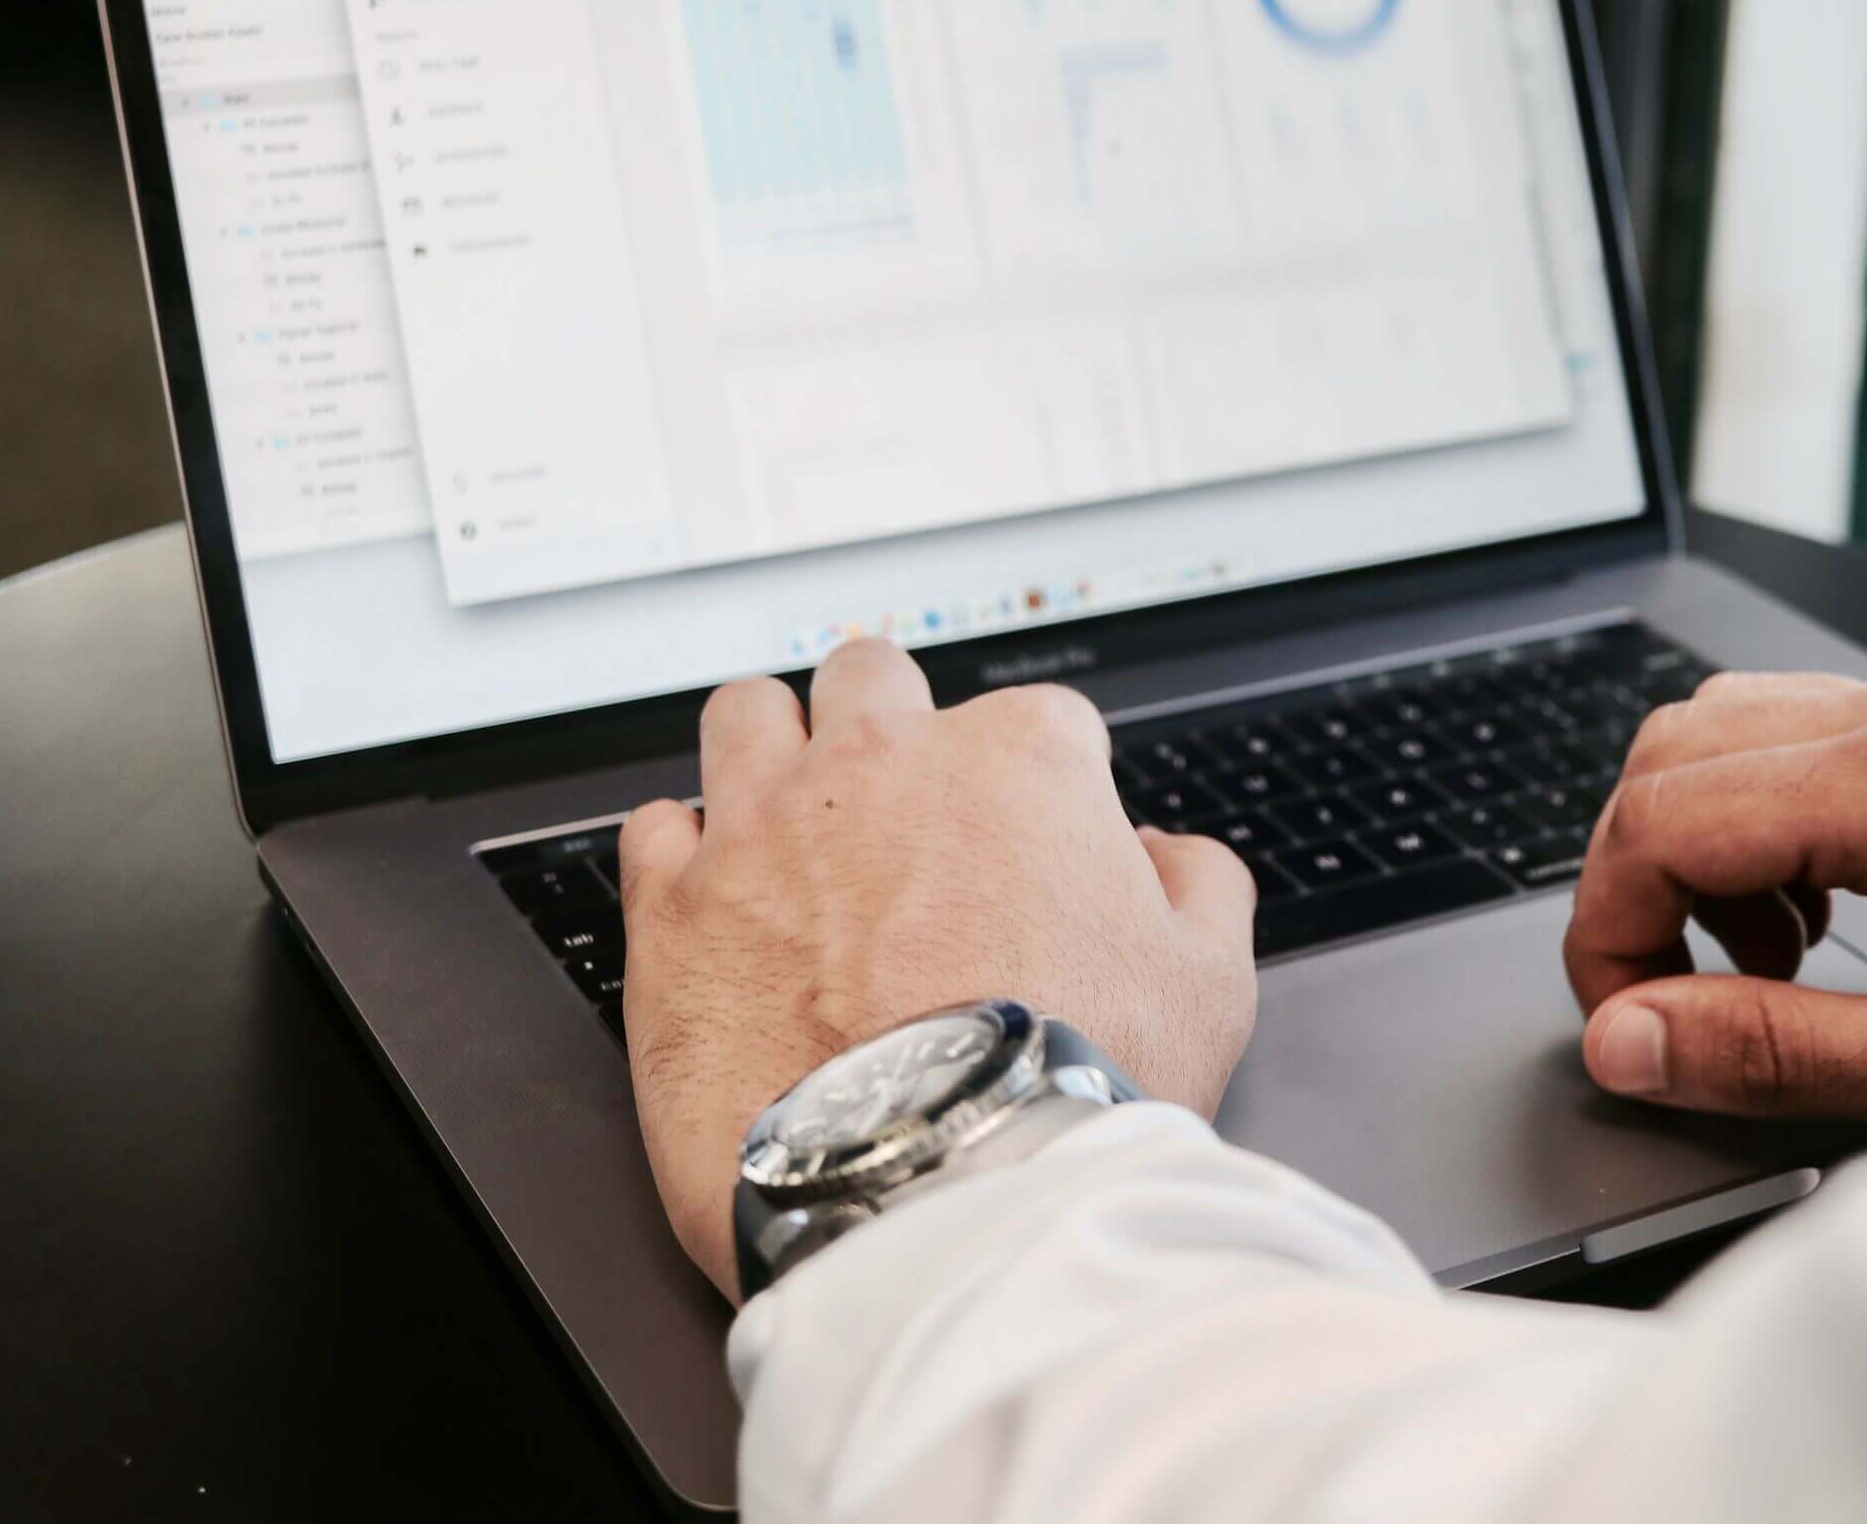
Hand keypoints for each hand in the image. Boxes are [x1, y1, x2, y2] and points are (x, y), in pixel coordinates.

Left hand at [618, 638, 1256, 1296]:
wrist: (937, 1188)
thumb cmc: (1073, 1088)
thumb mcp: (1210, 983)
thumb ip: (1200, 885)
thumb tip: (1164, 854)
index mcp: (1021, 759)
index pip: (1036, 722)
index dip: (1041, 791)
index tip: (1033, 854)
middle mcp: (885, 763)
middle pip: (873, 678)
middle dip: (890, 730)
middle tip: (904, 815)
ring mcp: (768, 824)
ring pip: (749, 712)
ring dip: (773, 751)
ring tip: (791, 820)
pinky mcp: (677, 905)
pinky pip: (656, 826)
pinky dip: (685, 855)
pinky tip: (721, 902)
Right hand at [1561, 671, 1866, 1164]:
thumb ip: (1775, 1052)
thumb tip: (1628, 1040)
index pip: (1668, 812)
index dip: (1610, 928)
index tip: (1631, 1026)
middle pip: (1677, 746)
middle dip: (1637, 879)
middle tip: (1676, 1000)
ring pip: (1731, 727)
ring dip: (1703, 847)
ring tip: (1767, 966)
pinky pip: (1809, 740)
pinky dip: (1770, 826)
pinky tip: (1824, 922)